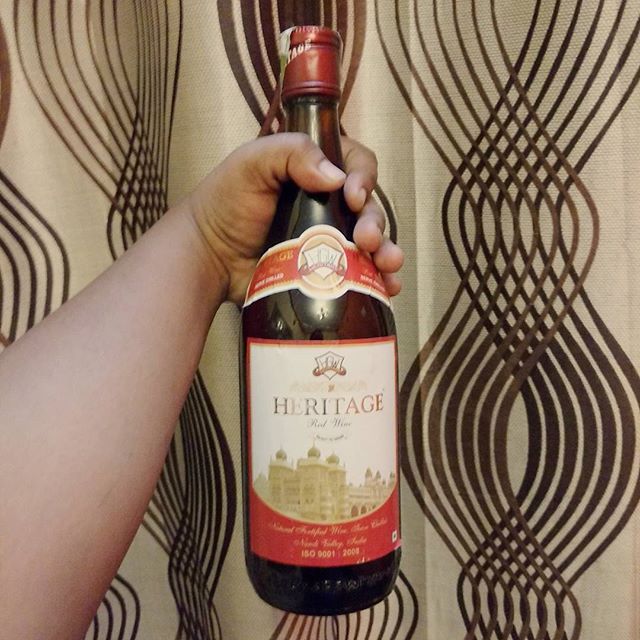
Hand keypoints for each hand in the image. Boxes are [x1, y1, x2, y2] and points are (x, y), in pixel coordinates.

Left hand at [188, 133, 403, 304]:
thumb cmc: (226, 203)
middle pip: (369, 208)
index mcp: (315, 172)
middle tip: (367, 239)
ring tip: (387, 266)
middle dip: (376, 222)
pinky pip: (361, 277)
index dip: (363, 177)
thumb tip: (336, 177)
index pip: (356, 165)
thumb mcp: (252, 163)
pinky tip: (388, 288)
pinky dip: (379, 282)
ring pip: (372, 244)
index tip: (352, 195)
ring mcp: (330, 242)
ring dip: (387, 252)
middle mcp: (329, 206)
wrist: (209, 257)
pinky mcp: (327, 274)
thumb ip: (291, 152)